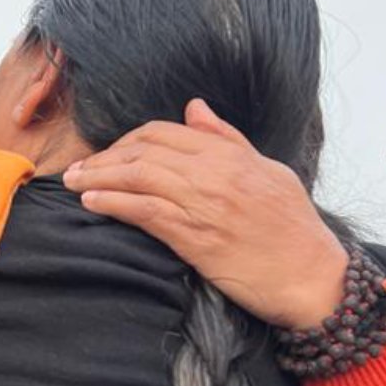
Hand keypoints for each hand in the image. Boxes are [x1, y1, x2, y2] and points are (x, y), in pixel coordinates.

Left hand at [62, 99, 346, 329]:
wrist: (313, 277)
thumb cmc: (293, 228)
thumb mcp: (268, 171)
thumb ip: (228, 139)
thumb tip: (195, 108)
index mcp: (231, 155)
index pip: (165, 132)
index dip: (128, 139)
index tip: (107, 153)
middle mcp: (215, 174)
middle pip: (143, 151)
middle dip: (104, 157)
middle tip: (78, 169)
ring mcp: (204, 205)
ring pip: (138, 177)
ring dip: (97, 178)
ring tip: (72, 183)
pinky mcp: (196, 238)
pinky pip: (144, 211)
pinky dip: (113, 202)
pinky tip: (91, 202)